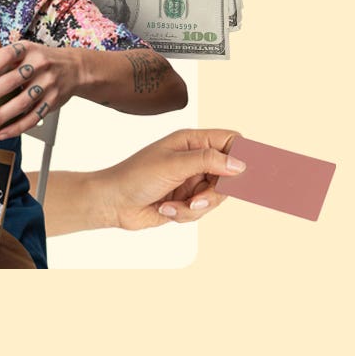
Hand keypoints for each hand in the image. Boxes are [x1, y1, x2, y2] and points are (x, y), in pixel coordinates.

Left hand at [0, 40, 78, 139]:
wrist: (74, 68)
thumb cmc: (41, 60)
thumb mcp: (25, 51)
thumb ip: (4, 61)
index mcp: (27, 49)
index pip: (6, 56)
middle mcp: (39, 65)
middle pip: (10, 82)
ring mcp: (47, 84)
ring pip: (21, 103)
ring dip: (0, 117)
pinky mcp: (52, 101)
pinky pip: (33, 117)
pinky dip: (17, 127)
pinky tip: (3, 132)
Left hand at [99, 128, 243, 229]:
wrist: (112, 203)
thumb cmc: (135, 176)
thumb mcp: (173, 164)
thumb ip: (208, 161)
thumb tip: (239, 163)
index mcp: (191, 141)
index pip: (230, 141)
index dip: (241, 155)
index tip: (242, 174)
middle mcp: (194, 159)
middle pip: (229, 175)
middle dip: (214, 192)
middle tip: (198, 200)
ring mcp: (191, 180)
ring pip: (216, 197)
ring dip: (195, 207)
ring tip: (173, 205)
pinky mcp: (186, 201)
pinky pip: (201, 211)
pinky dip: (184, 214)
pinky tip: (165, 209)